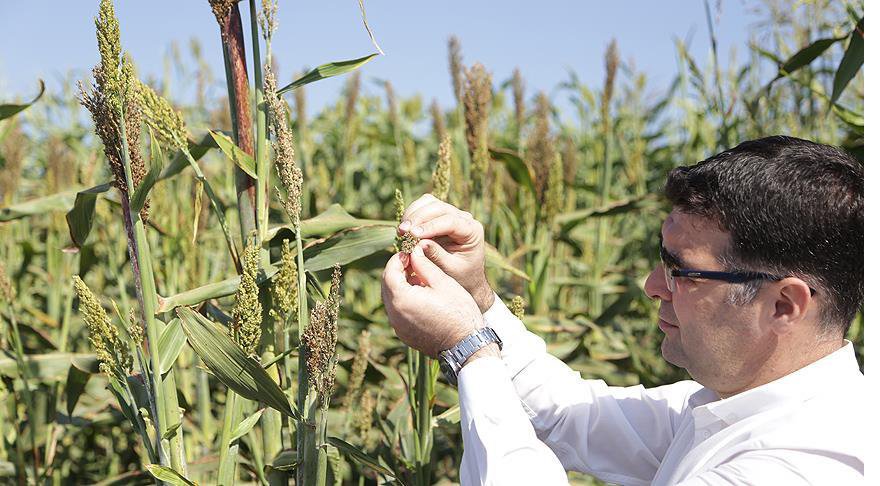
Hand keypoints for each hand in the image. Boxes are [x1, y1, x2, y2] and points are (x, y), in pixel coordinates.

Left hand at [381, 246, 483, 357]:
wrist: (466, 345)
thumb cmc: (459, 312)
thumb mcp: (442, 282)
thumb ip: (423, 265)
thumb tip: (414, 252)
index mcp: (401, 299)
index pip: (389, 272)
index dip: (398, 259)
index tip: (410, 252)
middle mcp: (394, 315)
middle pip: (387, 285)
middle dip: (398, 271)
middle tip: (414, 262)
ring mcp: (398, 327)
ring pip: (391, 299)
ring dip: (401, 286)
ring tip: (420, 279)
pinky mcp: (404, 335)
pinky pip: (398, 313)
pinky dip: (405, 301)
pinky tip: (422, 296)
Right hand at [399, 194, 494, 312]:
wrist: (464, 275)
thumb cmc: (460, 275)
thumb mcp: (450, 270)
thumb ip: (436, 256)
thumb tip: (419, 243)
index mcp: (472, 231)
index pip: (451, 221)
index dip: (430, 226)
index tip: (413, 234)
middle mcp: (464, 218)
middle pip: (439, 207)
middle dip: (418, 218)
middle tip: (402, 232)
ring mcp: (452, 213)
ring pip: (429, 203)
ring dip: (412, 214)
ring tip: (401, 232)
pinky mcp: (439, 214)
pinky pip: (423, 206)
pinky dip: (411, 214)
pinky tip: (404, 229)